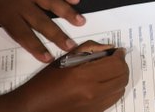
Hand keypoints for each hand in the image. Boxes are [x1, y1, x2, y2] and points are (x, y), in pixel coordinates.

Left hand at [0, 0, 83, 61]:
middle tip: (71, 45)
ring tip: (81, 21)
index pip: (24, 35)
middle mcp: (22, 2)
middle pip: (43, 21)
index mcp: (6, 14)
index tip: (48, 57)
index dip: (36, 47)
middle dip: (58, 35)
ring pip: (53, 1)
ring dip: (68, 13)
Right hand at [6, 42, 127, 111]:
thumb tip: (109, 48)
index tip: (118, 51)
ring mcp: (94, 106)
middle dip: (122, 65)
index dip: (120, 55)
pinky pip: (113, 100)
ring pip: (120, 89)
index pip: (116, 64)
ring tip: (111, 71)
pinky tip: (106, 83)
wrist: (32, 107)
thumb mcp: (65, 59)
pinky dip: (114, 89)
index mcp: (83, 76)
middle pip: (122, 77)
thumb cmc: (46, 82)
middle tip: (115, 59)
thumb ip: (90, 49)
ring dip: (119, 77)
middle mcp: (92, 92)